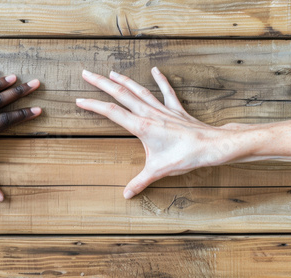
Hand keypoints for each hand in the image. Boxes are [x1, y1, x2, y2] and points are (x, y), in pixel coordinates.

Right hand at [77, 67, 238, 198]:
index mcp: (141, 126)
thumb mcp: (158, 171)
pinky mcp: (175, 109)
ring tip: (111, 72)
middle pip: (120, 94)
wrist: (211, 146)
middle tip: (87, 74)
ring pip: (139, 90)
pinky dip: (160, 80)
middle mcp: (149, 113)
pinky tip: (155, 70)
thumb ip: (139, 182)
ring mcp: (162, 109)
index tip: (79, 100)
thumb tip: (125, 195)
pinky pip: (166, 91)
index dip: (93, 106)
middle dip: (101, 83)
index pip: (111, 112)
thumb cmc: (185, 156)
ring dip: (123, 80)